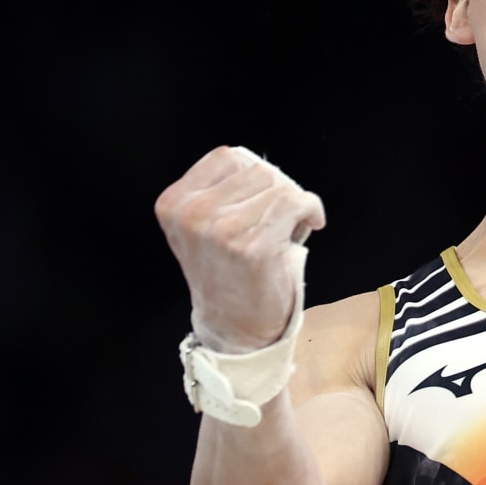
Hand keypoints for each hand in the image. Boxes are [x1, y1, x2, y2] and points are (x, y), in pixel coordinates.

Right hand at [155, 146, 326, 351]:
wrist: (234, 327)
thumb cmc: (228, 274)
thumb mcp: (204, 227)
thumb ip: (220, 192)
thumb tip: (261, 164)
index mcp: (174, 204)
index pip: (227, 157)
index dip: (255, 173)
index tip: (266, 195)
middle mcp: (192, 214)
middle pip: (257, 169)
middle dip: (278, 190)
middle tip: (281, 219)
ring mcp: (220, 230)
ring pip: (279, 185)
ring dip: (295, 203)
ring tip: (289, 228)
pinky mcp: (251, 246)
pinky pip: (295, 203)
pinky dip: (311, 210)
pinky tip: (311, 225)